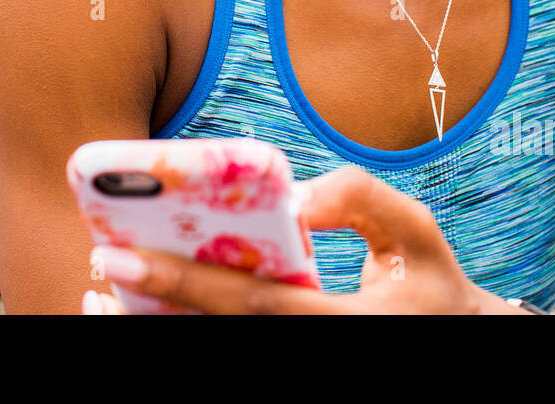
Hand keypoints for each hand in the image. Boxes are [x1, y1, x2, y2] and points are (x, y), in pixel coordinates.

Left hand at [82, 166, 530, 313]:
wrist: (456, 340)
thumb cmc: (430, 284)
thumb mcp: (414, 232)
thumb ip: (361, 198)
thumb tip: (296, 195)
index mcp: (340, 324)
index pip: (249, 305)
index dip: (181, 283)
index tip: (119, 257)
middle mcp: (309, 349)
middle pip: (216, 334)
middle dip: (151, 306)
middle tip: (98, 267)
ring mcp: (296, 358)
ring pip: (215, 346)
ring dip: (154, 325)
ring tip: (100, 298)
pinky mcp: (289, 355)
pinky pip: (227, 346)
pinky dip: (181, 330)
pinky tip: (142, 312)